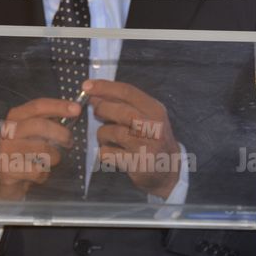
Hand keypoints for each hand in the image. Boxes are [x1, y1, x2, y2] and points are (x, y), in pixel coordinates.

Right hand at [0, 98, 80, 201]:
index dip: (59, 106)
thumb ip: (49, 120)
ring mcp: (6, 150)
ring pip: (42, 149)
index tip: (77, 109)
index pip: (38, 106)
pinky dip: (44, 174)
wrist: (3, 177)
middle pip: (40, 125)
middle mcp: (8, 130)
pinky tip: (39, 173)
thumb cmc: (24, 150)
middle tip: (69, 141)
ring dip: (55, 156)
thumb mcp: (33, 132)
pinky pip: (38, 170)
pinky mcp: (8, 169)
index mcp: (16, 116)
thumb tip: (73, 111)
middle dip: (61, 133)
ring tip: (53, 159)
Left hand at [86, 79, 180, 198]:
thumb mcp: (147, 115)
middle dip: (101, 109)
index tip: (87, 86)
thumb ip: (126, 103)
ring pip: (111, 132)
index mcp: (155, 110)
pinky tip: (111, 151)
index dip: (104, 87)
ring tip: (106, 136)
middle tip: (96, 112)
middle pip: (119, 111)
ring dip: (102, 133)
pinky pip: (107, 153)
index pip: (127, 92)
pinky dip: (103, 151)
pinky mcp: (135, 164)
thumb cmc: (153, 137)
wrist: (168, 169)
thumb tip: (96, 94)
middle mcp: (153, 126)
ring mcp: (145, 146)